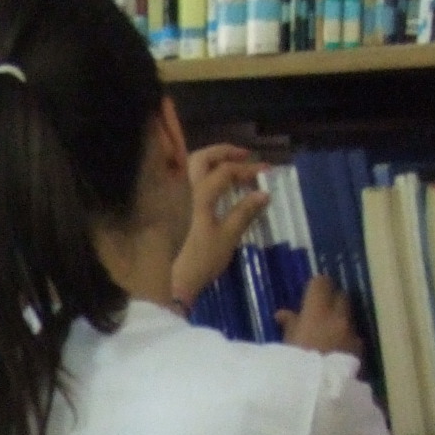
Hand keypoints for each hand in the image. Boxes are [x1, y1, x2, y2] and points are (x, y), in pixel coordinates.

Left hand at [169, 145, 269, 308]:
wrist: (170, 282)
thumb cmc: (200, 260)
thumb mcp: (227, 237)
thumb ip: (245, 212)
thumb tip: (264, 194)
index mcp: (199, 194)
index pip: (226, 170)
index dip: (248, 169)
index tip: (266, 172)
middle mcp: (183, 189)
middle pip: (201, 158)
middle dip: (224, 152)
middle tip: (245, 156)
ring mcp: (172, 198)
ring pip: (189, 168)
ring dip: (211, 162)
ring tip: (231, 168)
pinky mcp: (168, 209)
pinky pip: (185, 183)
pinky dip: (201, 177)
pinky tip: (214, 188)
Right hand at [280, 272, 364, 359]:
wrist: (316, 395)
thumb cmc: (293, 367)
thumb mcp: (285, 345)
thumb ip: (289, 326)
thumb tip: (284, 314)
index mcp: (317, 311)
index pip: (321, 283)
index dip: (316, 287)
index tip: (310, 294)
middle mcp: (339, 317)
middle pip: (341, 296)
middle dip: (332, 300)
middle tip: (320, 311)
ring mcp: (352, 334)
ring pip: (349, 318)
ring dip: (340, 321)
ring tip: (327, 335)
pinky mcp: (360, 352)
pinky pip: (354, 338)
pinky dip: (346, 340)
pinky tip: (336, 352)